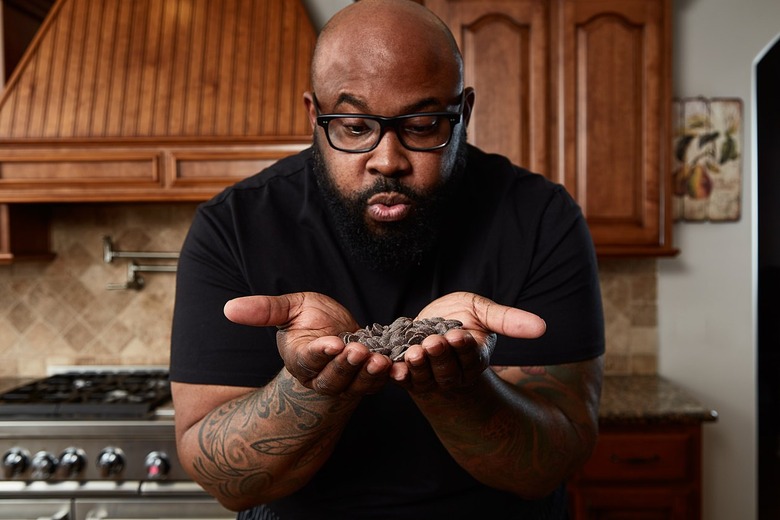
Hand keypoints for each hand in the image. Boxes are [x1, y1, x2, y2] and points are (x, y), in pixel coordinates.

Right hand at [223, 292, 392, 396]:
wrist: (338, 330)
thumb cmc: (312, 318)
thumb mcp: (291, 308)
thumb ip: (264, 310)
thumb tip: (228, 308)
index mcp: (301, 360)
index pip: (309, 360)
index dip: (320, 354)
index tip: (332, 344)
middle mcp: (323, 376)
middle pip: (333, 379)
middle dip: (346, 366)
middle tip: (358, 351)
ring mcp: (348, 382)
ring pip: (357, 385)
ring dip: (369, 375)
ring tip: (380, 360)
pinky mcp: (369, 381)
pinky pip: (380, 384)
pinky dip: (391, 378)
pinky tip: (401, 368)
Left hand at [391, 292, 545, 393]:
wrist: (428, 323)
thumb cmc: (460, 316)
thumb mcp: (483, 311)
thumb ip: (508, 320)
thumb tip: (543, 327)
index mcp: (475, 359)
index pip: (472, 357)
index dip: (465, 349)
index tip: (459, 336)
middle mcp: (454, 373)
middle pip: (449, 370)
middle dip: (441, 357)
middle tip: (433, 343)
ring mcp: (430, 377)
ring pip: (427, 378)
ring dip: (420, 366)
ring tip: (415, 352)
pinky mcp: (409, 377)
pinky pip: (404, 380)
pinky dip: (399, 376)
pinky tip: (394, 369)